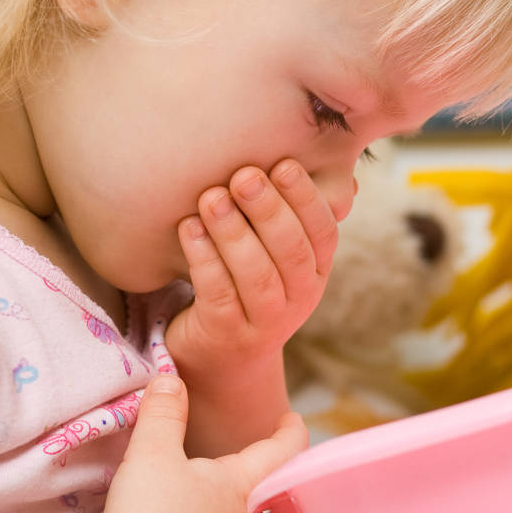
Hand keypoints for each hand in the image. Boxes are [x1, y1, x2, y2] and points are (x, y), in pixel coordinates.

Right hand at [103, 375, 305, 512]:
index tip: (292, 418)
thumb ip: (164, 413)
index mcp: (244, 488)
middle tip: (235, 462)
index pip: (283, 451)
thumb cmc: (148, 512)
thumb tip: (171, 379)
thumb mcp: (151, 452)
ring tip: (206, 503)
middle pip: (264, 492)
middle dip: (253, 476)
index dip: (290, 431)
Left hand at [165, 160, 340, 381]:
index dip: (306, 198)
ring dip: (233, 232)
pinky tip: (188, 229)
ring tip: (212, 197)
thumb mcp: (273, 257)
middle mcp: (298, 300)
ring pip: (256, 274)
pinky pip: (218, 294)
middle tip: (244, 175)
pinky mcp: (225, 335)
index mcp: (315, 274)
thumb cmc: (244, 291)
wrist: (219, 361)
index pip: (324, 234)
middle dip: (268, 209)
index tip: (284, 163)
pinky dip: (203, 258)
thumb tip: (289, 151)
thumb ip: (281, 216)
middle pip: (291, 252)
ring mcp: (263, 323)